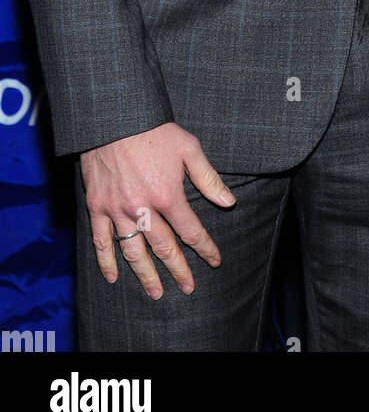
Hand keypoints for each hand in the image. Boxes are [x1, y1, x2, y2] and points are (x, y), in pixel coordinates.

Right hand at [81, 121, 235, 297]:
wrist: (114, 118)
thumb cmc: (155, 131)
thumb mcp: (189, 148)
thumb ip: (208, 178)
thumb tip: (229, 201)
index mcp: (168, 195)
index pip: (191, 231)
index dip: (205, 248)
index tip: (214, 261)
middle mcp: (143, 209)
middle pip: (164, 247)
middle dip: (178, 269)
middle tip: (188, 287)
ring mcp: (118, 210)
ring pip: (133, 252)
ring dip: (146, 275)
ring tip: (156, 293)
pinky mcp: (97, 207)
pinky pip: (101, 241)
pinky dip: (106, 262)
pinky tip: (113, 277)